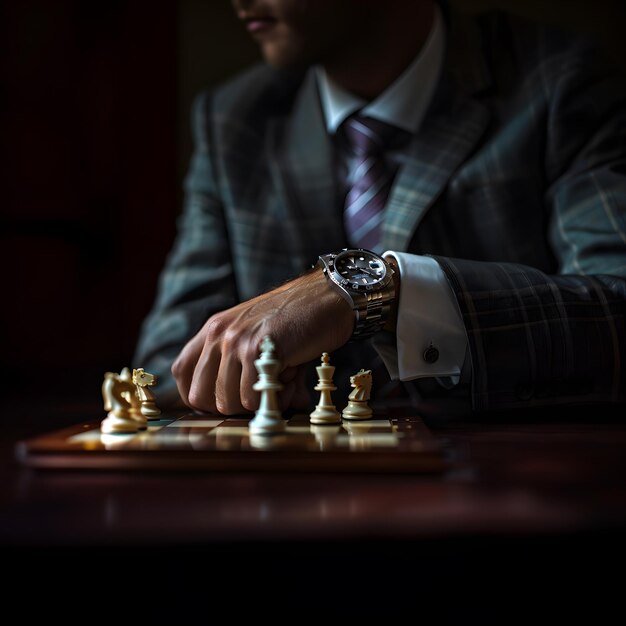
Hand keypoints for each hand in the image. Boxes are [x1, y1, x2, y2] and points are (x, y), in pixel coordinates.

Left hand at [171, 268, 353, 414]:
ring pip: (227, 402)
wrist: (327, 298)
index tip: (224, 402)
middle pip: (200, 396)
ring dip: (255, 404)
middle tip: (257, 395)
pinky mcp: (255, 351)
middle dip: (229, 406)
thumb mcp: (257, 336)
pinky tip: (289, 379)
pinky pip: (251, 398)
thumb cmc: (297, 321)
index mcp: (214, 329)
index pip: (182, 373)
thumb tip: (244, 412)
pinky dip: (271, 400)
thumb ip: (240, 370)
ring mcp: (234, 341)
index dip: (200, 396)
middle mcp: (218, 334)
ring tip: (280, 381)